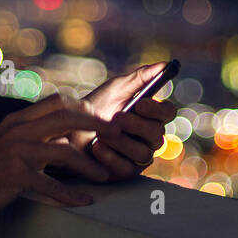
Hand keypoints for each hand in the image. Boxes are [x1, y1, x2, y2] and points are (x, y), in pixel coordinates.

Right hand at [0, 94, 110, 221]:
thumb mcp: (5, 141)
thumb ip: (30, 132)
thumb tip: (62, 133)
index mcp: (17, 119)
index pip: (57, 102)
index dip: (84, 108)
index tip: (102, 119)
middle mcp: (18, 130)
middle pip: (67, 117)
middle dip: (97, 125)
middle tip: (117, 135)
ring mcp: (17, 151)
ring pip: (65, 152)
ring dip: (89, 165)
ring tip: (105, 176)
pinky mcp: (15, 176)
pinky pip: (52, 185)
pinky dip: (71, 195)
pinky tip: (85, 201)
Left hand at [75, 62, 178, 180]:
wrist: (68, 130)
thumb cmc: (95, 107)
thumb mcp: (116, 88)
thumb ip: (140, 77)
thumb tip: (165, 64)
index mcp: (151, 116)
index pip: (168, 113)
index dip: (158, 110)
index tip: (141, 103)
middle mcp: (149, 137)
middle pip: (158, 134)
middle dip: (136, 125)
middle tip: (116, 118)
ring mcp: (138, 156)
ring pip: (142, 152)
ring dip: (120, 141)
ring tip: (100, 134)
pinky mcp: (125, 172)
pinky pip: (127, 168)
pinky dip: (110, 157)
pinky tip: (97, 148)